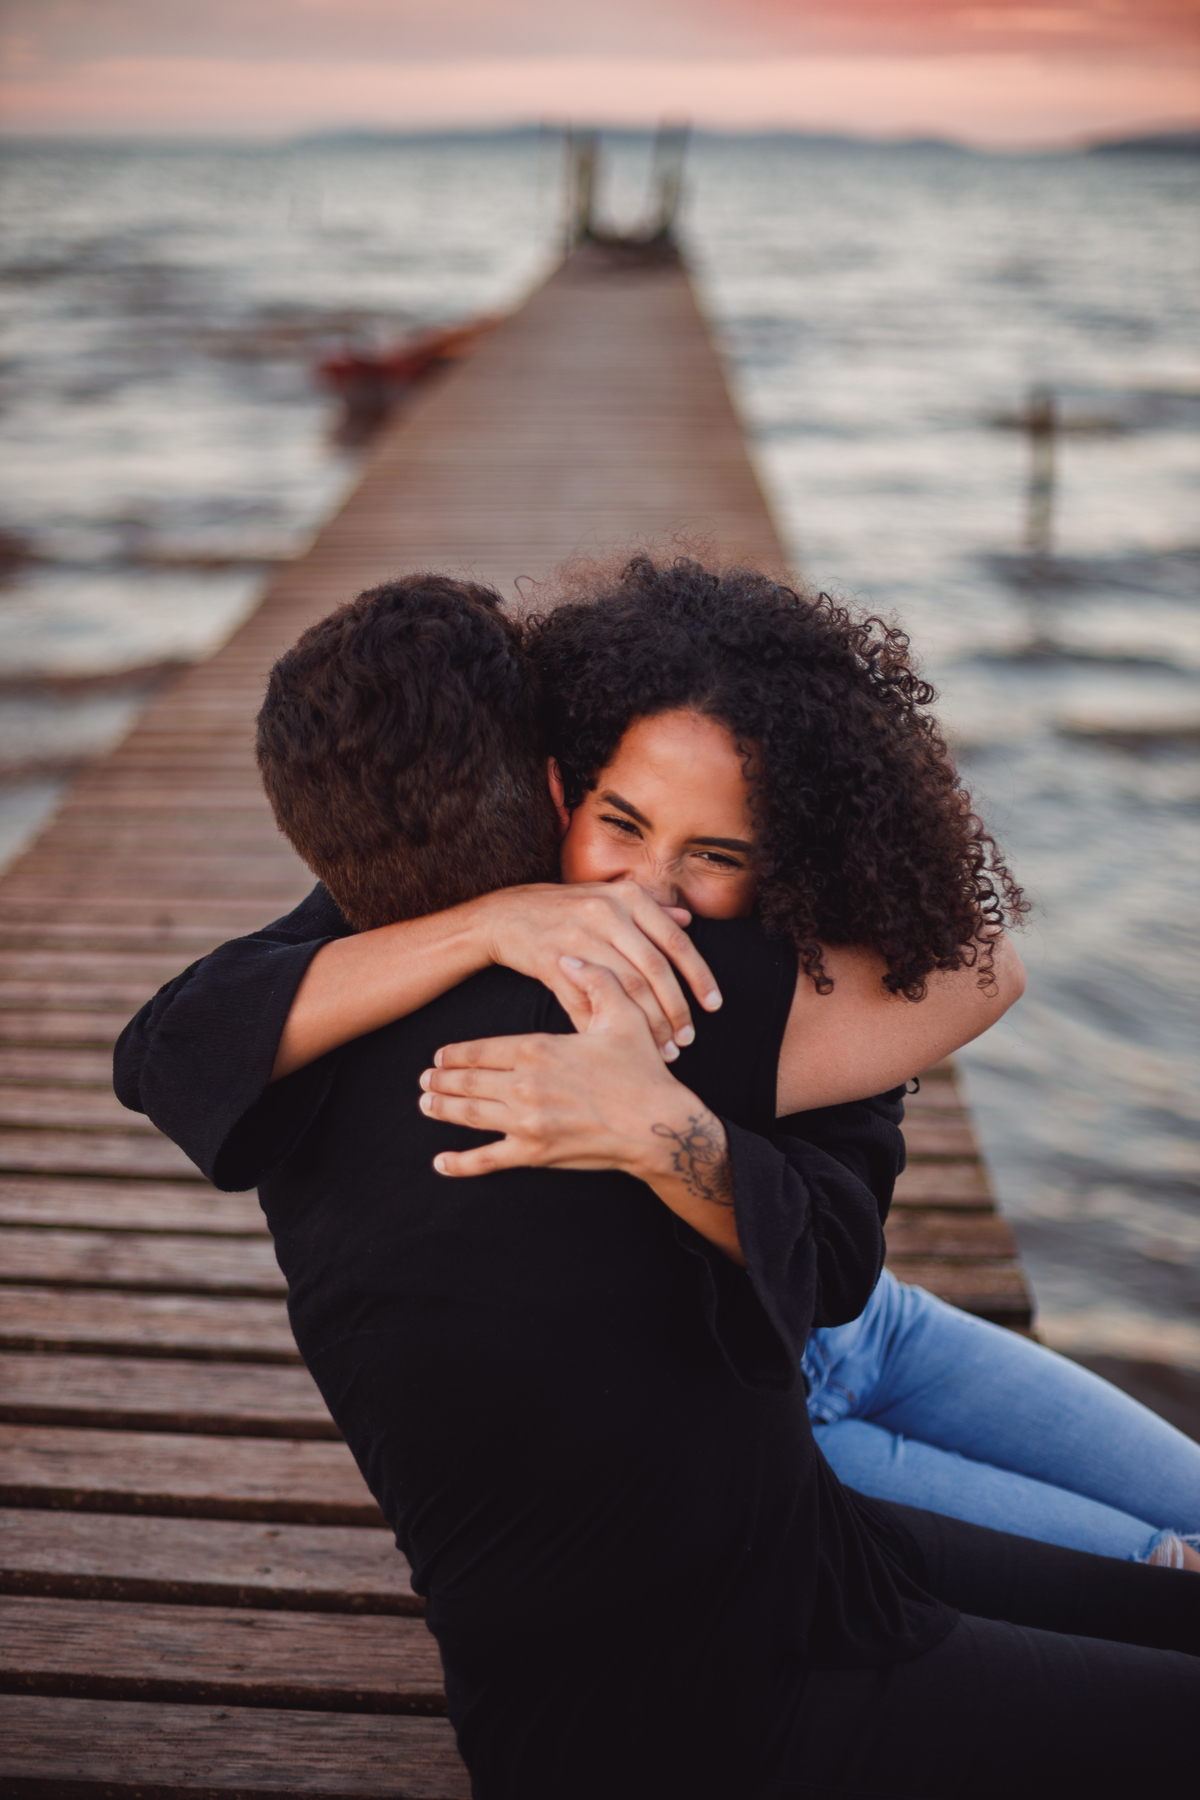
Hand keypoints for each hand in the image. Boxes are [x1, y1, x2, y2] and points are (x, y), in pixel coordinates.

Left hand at [420, 958, 743, 1262]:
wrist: (659, 1125)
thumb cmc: (642, 1069)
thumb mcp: (623, 1015)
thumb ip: (594, 981)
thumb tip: (567, 957)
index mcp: (539, 1049)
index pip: (481, 1050)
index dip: (456, 1054)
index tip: (439, 1056)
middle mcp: (525, 1086)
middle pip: (468, 1082)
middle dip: (441, 1082)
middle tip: (423, 1080)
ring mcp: (527, 1122)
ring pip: (470, 1116)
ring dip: (442, 1110)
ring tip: (425, 1105)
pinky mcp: (535, 1153)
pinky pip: (488, 1160)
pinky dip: (460, 1163)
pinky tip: (440, 1162)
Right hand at [474, 880, 721, 1060]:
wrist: (505, 915)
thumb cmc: (565, 909)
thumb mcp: (608, 897)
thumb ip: (650, 908)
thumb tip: (687, 921)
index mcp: (628, 896)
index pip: (675, 943)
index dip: (699, 977)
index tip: (714, 1006)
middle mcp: (606, 912)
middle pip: (653, 971)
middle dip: (675, 1010)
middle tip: (686, 1039)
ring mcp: (578, 936)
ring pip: (625, 989)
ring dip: (647, 1024)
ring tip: (662, 1049)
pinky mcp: (552, 960)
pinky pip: (586, 1000)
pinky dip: (605, 1025)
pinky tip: (620, 1044)